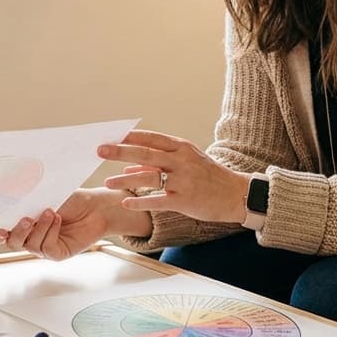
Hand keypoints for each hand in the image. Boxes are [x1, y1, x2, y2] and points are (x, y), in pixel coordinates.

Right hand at [0, 187, 148, 260]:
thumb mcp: (45, 196)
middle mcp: (31, 237)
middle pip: (13, 243)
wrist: (95, 206)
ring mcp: (43, 247)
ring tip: (50, 212)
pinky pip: (47, 248)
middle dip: (17, 232)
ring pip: (30, 245)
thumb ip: (26, 200)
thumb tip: (8, 196)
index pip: (2, 233)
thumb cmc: (70, 199)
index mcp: (23, 223)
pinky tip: (58, 220)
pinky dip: (50, 232)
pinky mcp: (58, 253)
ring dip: (39, 228)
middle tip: (26, 219)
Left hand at [99, 130, 250, 223]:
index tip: (110, 134)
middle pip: (145, 153)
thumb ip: (160, 162)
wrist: (236, 195)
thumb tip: (132, 164)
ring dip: (125, 179)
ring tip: (107, 182)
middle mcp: (181, 161)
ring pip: (149, 176)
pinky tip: (126, 202)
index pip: (151, 138)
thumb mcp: (187, 162)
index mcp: (181, 148)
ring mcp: (183, 180)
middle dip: (120, 151)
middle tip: (99, 150)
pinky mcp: (185, 200)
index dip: (129, 136)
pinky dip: (140, 201)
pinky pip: (158, 200)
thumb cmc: (209, 177)